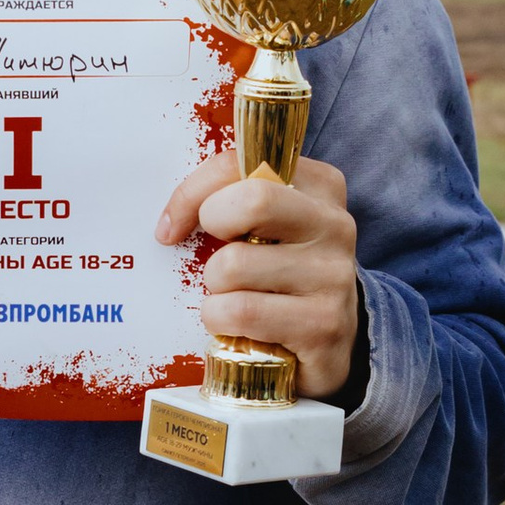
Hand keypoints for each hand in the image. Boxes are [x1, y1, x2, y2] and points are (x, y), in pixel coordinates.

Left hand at [154, 154, 360, 402]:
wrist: (330, 340)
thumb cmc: (281, 274)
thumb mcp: (267, 226)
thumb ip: (232, 199)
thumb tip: (170, 221)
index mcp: (319, 187)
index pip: (241, 164)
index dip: (192, 192)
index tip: (173, 224)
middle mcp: (334, 225)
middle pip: (252, 201)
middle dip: (212, 229)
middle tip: (210, 256)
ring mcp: (333, 276)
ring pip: (235, 264)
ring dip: (215, 288)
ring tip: (234, 297)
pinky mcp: (322, 324)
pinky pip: (240, 312)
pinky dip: (220, 320)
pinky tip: (237, 326)